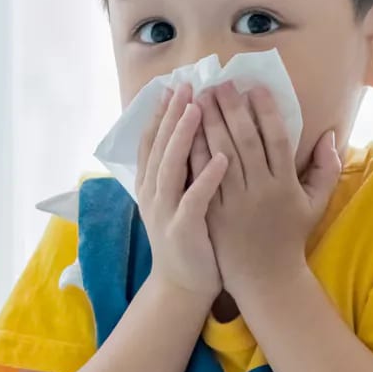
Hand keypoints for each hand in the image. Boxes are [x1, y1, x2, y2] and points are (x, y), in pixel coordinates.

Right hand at [135, 82, 229, 300]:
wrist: (183, 285)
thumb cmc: (189, 239)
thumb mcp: (175, 200)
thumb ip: (179, 170)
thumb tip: (191, 135)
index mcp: (151, 185)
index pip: (152, 142)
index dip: (161, 114)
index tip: (173, 87)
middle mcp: (153, 194)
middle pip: (159, 146)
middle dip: (172, 114)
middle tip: (185, 86)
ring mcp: (165, 211)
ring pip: (171, 166)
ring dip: (184, 136)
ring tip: (198, 109)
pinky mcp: (184, 229)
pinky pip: (195, 199)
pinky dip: (207, 177)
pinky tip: (221, 158)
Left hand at [195, 82, 341, 302]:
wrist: (266, 279)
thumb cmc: (290, 238)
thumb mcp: (315, 205)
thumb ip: (327, 170)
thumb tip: (331, 135)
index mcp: (286, 184)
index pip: (276, 138)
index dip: (265, 111)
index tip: (254, 88)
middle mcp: (260, 189)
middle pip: (245, 140)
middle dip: (231, 109)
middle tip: (219, 83)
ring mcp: (235, 201)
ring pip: (221, 154)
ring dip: (209, 123)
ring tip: (199, 98)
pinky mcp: (214, 212)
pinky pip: (203, 177)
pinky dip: (195, 153)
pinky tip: (185, 132)